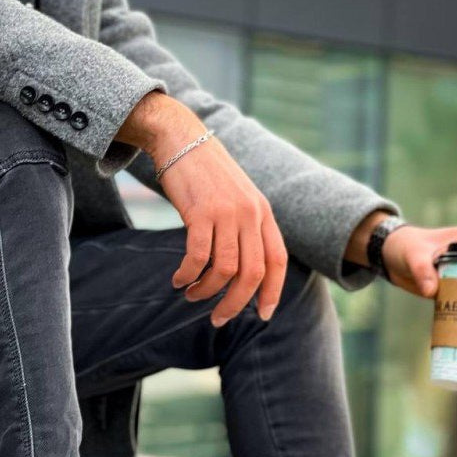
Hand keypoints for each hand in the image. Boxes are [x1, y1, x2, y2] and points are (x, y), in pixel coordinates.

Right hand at [117, 93, 287, 326]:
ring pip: (225, 270)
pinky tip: (179, 280)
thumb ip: (247, 228)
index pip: (277, 261)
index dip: (272, 292)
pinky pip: (198, 257)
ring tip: (192, 295)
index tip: (263, 315)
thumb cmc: (207, 175)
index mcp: (264, 213)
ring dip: (207, 292)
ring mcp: (227, 212)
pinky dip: (188, 275)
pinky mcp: (201, 211)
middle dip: (236, 304)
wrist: (181, 138)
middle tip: (218, 318)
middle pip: (252, 274)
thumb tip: (244, 271)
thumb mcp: (238, 199)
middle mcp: (250, 214)